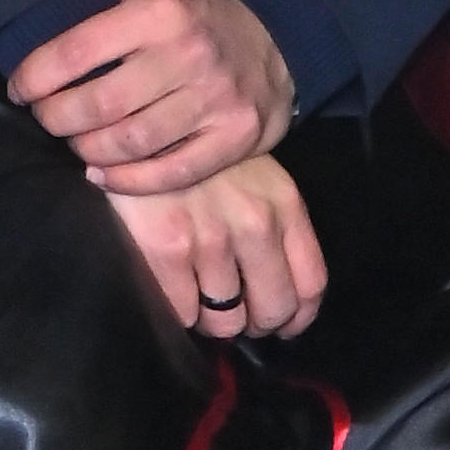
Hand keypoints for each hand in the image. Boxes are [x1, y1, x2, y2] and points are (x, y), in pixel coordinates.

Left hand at [8, 0, 292, 186]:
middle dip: (57, 118)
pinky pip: (170, 174)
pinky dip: (128, 181)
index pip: (78, 51)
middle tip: (45, 118)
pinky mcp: (233, 139)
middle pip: (99, 105)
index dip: (37, 75)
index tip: (21, 88)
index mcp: (162, 9)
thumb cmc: (194, 7)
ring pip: (130, 143)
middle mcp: (189, 55)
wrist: (278, 41)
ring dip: (88, 149)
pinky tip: (102, 172)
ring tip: (74, 141)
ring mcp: (215, 101)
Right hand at [100, 150, 328, 348]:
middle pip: (274, 309)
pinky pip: (184, 315)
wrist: (138, 123)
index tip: (281, 326)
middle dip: (255, 323)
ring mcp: (211, 238)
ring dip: (212, 319)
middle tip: (234, 314)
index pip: (311, 282)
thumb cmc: (196, 154)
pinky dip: (179, 312)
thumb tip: (277, 295)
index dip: (297, 317)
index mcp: (282, 203)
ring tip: (197, 298)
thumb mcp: (252, 175)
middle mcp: (255, 223)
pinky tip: (169, 287)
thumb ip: (273, 224)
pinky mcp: (167, 250)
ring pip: (226, 322)